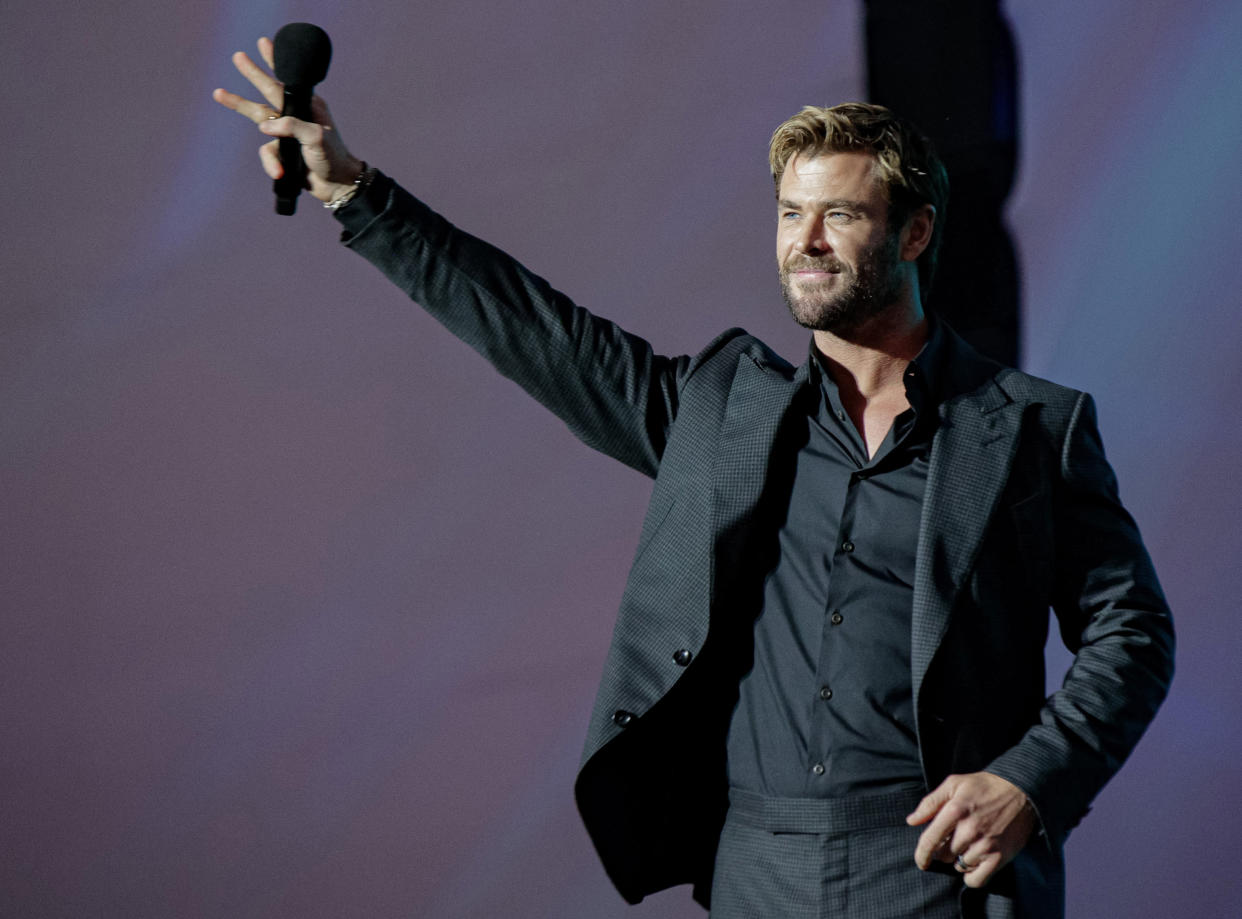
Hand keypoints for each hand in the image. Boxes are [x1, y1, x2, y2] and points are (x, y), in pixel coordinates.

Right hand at [211, 37, 363, 202]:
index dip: (274, 61)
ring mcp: (287, 133)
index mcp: (308, 106)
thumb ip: (293, 126)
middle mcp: (295, 115)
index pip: (287, 80)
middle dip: (252, 73)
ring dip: (238, 104)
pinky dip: (271, 163)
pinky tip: (279, 172)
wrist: (337, 185)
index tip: (263, 42)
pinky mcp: (282, 151)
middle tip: (238, 56)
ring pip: (258, 117)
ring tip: (218, 92)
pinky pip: (267, 153)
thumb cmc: (332, 157)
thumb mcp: (317, 138)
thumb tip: (265, 126)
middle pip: (267, 91)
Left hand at [906, 772, 1036, 888]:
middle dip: (944, 850)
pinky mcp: (1000, 857)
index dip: (921, 855)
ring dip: (960, 859)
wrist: (1021, 791)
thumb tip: (911, 821)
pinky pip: (977, 879)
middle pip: (944, 855)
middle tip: (955, 839)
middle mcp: (969, 830)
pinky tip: (974, 863)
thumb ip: (930, 802)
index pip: (929, 841)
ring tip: (969, 844)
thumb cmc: (984, 786)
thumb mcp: (954, 784)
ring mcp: (985, 845)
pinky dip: (971, 875)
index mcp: (954, 811)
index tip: (921, 861)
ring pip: (960, 865)